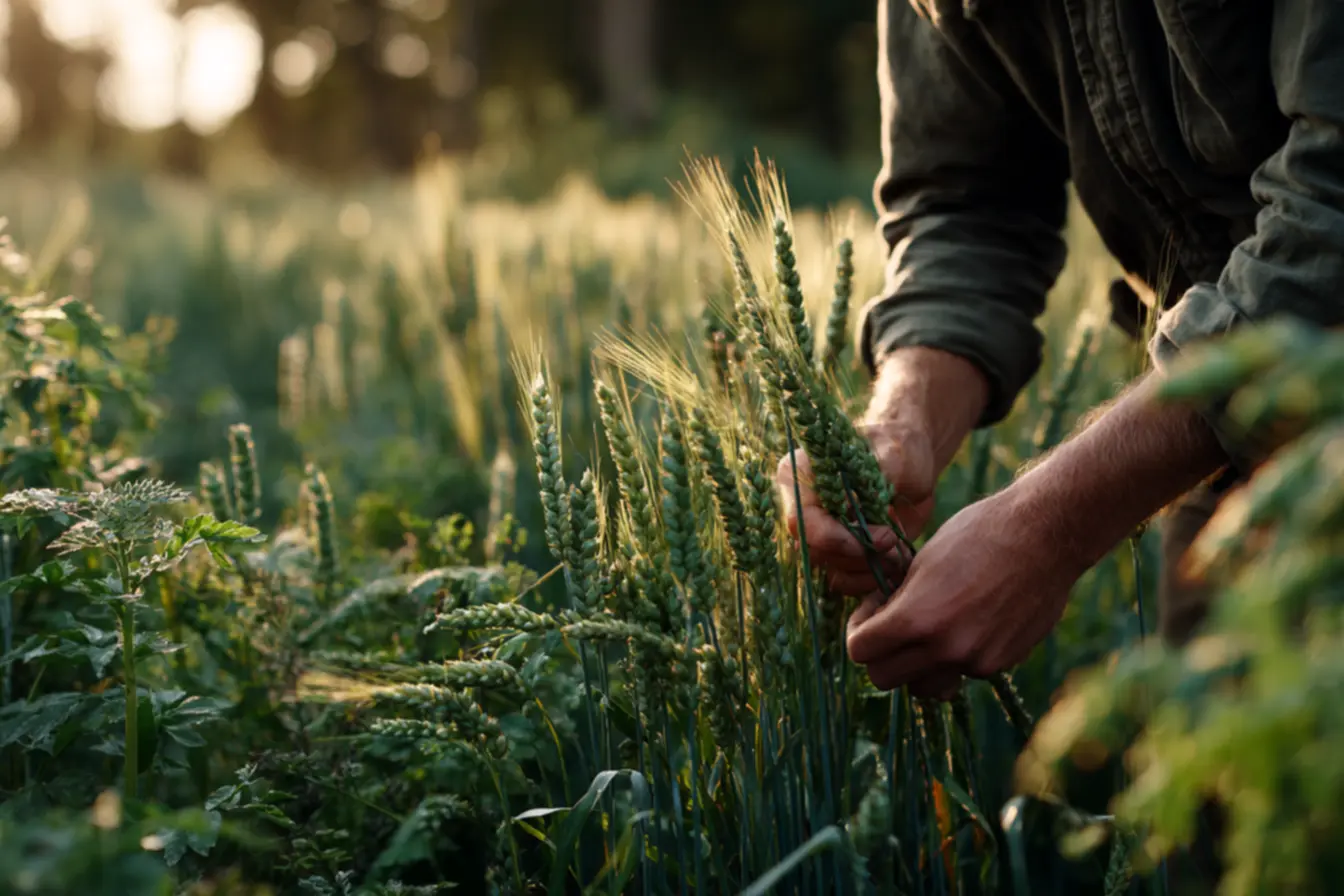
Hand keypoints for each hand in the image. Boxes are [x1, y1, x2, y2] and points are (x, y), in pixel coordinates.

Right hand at [775, 420, 935, 595]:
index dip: (839, 538)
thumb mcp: (895, 456)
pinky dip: (870, 579)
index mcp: (800, 476)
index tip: (883, 537)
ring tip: (898, 551)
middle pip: (815, 552)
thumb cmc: (899, 448)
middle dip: (860, 555)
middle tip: (894, 541)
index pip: (802, 522)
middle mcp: (801, 507)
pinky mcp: (837, 551)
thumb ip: (881, 483)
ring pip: (830, 570)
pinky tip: (893, 563)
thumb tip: (872, 519)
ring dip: (868, 569)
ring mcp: (819, 532)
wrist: (911, 461)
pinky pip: (843, 580)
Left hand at [844, 484, 1086, 698]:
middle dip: (880, 654)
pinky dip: (957, 656)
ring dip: (918, 666)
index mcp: (916, 618)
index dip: (858, 629)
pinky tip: (970, 619)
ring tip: (931, 628)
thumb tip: (882, 624)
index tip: (874, 608)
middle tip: (893, 624)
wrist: (1045, 536)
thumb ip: (899, 602)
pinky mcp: (1002, 663)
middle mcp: (945, 649)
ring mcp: (976, 661)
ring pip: (925, 685)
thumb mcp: (923, 561)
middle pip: (883, 679)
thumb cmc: (979, 534)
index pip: (859, 651)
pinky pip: (963, 672)